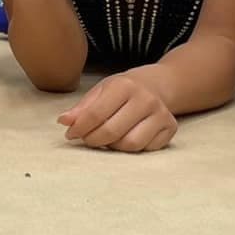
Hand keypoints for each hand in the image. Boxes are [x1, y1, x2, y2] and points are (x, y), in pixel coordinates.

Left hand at [57, 74, 176, 151]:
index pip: (96, 113)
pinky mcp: (170, 128)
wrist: (156, 85)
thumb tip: (64, 121)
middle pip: (112, 132)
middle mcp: (146, 99)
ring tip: (107, 138)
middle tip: (87, 139)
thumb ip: (82, 108)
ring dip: (113, 146)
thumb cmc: (122, 90)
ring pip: (130, 144)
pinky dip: (132, 149)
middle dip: (94, 140)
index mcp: (124, 85)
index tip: (71, 134)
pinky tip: (126, 137)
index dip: (80, 128)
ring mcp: (161, 114)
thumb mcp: (101, 91)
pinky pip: (146, 149)